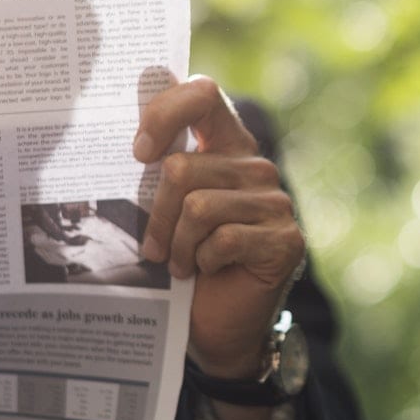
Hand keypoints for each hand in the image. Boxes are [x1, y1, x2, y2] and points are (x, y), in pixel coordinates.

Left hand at [133, 75, 304, 379]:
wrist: (216, 325)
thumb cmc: (184, 259)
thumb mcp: (166, 207)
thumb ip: (158, 164)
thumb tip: (134, 122)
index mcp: (227, 144)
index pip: (203, 94)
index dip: (165, 112)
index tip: (138, 153)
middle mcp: (255, 166)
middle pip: (183, 167)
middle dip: (155, 214)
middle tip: (152, 246)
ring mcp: (275, 202)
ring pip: (198, 207)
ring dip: (176, 245)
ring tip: (178, 264)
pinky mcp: (285, 239)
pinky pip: (223, 239)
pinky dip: (203, 261)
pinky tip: (206, 271)